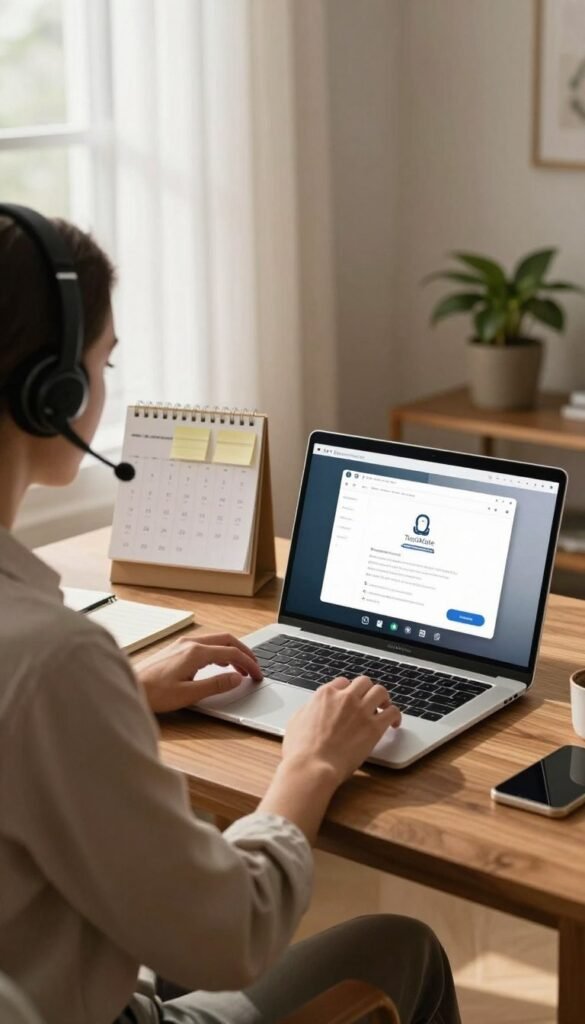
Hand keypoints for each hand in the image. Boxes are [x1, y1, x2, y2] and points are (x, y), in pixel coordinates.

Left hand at [135, 632, 261, 713]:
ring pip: (216, 641)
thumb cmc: (154, 694)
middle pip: (226, 640)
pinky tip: (219, 665)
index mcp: (196, 652)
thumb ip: (216, 685)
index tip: (258, 674)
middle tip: (255, 668)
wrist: (129, 687)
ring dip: (232, 652)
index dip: (249, 663)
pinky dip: (219, 652)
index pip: (232, 652)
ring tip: (240, 669)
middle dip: (244, 653)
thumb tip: (238, 678)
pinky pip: (205, 645)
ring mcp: (182, 644)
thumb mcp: (189, 694)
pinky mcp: (176, 649)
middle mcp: (190, 643)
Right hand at [282, 675, 400, 786]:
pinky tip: (393, 724)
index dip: (348, 691)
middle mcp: (345, 697)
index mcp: (325, 694)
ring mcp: (361, 711)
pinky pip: (393, 712)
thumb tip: (313, 708)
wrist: (312, 767)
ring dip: (383, 698)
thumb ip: (309, 709)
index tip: (351, 699)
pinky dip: (395, 715)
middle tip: (369, 701)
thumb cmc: (301, 750)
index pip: (343, 682)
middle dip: (366, 691)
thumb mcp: (296, 721)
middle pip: (363, 682)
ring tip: (384, 708)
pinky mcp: (374, 727)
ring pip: (380, 691)